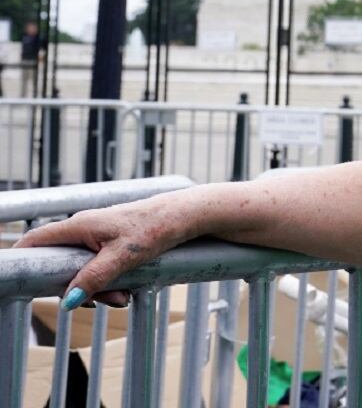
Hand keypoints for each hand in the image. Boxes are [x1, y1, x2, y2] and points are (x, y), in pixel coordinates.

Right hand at [12, 196, 191, 308]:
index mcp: (79, 225)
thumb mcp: (123, 257)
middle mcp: (84, 229)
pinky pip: (99, 268)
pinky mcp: (112, 244)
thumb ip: (94, 278)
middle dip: (75, 287)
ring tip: (121, 297)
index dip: (23, 257)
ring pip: (82, 270)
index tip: (20, 280)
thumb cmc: (156, 228)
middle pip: (61, 263)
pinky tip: (126, 292)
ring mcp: (98, 236)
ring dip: (97, 289)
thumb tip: (68, 301)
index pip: (37, 239)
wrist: (185, 216)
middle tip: (99, 302)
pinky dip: (108, 282)